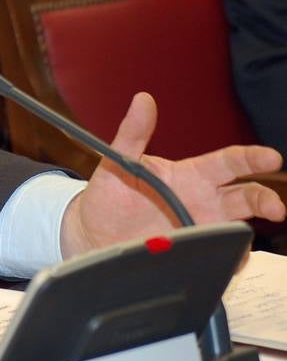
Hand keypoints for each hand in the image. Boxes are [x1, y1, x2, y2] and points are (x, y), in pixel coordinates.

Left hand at [60, 92, 284, 256]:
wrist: (91, 234)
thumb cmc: (108, 196)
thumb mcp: (117, 163)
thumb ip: (132, 134)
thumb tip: (142, 99)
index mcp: (190, 175)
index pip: (229, 162)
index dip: (251, 158)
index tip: (271, 157)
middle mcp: (203, 201)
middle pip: (247, 197)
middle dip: (265, 199)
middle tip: (275, 208)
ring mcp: (201, 229)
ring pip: (239, 230)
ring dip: (245, 234)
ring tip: (238, 240)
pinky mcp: (194, 253)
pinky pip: (223, 258)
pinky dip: (230, 260)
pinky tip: (227, 261)